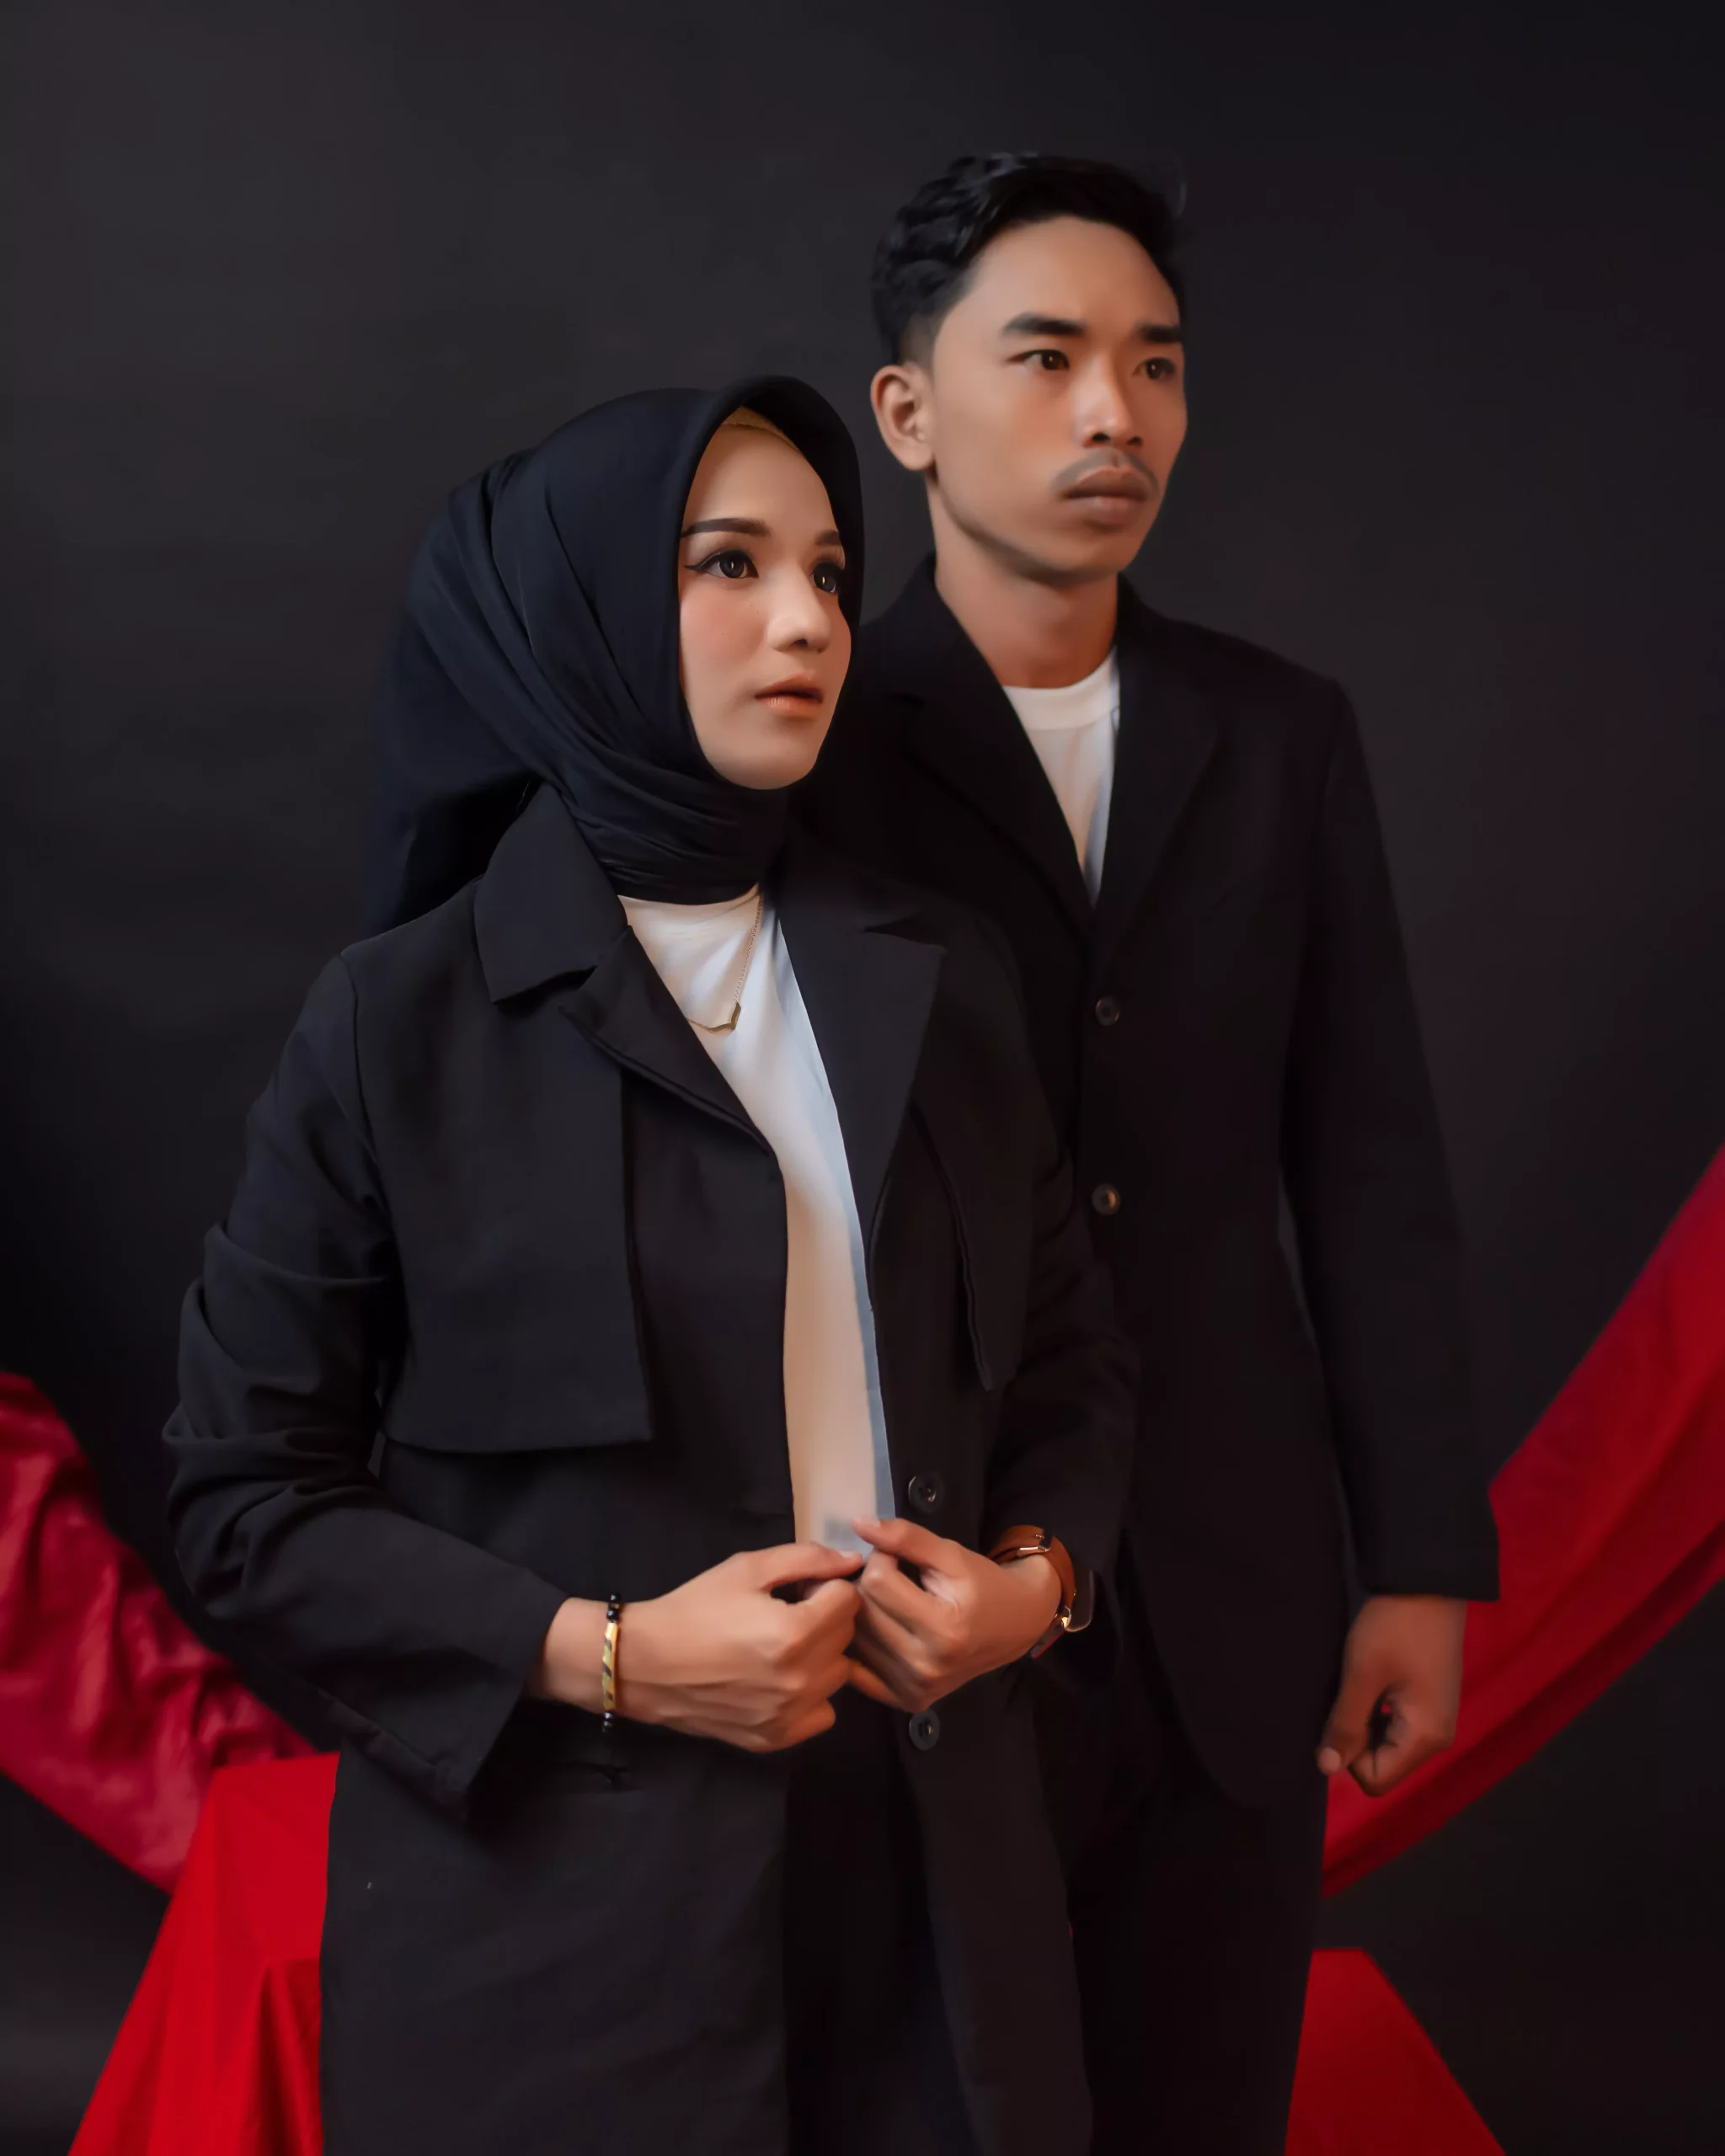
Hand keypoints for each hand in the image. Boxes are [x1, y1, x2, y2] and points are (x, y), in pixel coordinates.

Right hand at [536, 1543, 860, 1753]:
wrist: (645, 1664)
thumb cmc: (694, 1608)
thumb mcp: (747, 1569)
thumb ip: (806, 1559)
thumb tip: (852, 1561)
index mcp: (795, 1632)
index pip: (848, 1599)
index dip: (823, 1587)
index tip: (795, 1591)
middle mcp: (800, 1680)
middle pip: (846, 1637)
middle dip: (824, 1618)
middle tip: (785, 1614)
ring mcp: (790, 1716)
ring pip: (837, 1675)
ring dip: (820, 1656)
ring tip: (780, 1647)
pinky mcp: (776, 1739)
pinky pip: (823, 1713)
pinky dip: (810, 1696)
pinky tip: (778, 1680)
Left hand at [843, 1517, 1060, 1713]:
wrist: (1016, 1626)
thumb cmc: (984, 1584)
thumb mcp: (951, 1553)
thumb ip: (906, 1537)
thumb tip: (858, 1523)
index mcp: (943, 1629)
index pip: (877, 1582)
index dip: (883, 1558)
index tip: (898, 1556)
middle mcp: (927, 1667)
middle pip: (863, 1612)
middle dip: (871, 1584)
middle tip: (892, 1576)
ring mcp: (916, 1689)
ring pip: (856, 1639)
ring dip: (865, 1613)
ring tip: (889, 1601)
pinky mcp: (908, 1701)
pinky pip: (860, 1669)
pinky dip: (863, 1646)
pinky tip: (882, 1629)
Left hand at [1317, 1594, 1466, 1795]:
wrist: (1428, 1583)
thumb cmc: (1393, 1628)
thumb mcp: (1361, 1676)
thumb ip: (1345, 1726)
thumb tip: (1326, 1768)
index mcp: (1425, 1738)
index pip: (1375, 1780)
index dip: (1347, 1755)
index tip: (1340, 1713)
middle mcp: (1437, 1737)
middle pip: (1383, 1765)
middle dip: (1356, 1739)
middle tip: (1347, 1695)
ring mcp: (1437, 1718)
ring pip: (1387, 1744)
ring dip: (1364, 1722)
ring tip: (1358, 1684)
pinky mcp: (1430, 1700)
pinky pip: (1396, 1724)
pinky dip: (1377, 1709)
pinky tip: (1370, 1679)